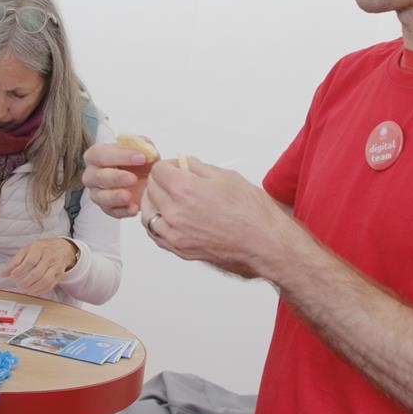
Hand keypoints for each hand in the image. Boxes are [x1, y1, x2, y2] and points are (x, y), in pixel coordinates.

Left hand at [2, 238, 78, 296]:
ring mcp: (56, 266)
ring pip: (45, 280)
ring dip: (33, 287)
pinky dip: (41, 291)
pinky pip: (51, 285)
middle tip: (19, 284)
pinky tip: (33, 291)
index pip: (30, 261)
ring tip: (26, 288)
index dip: (20, 270)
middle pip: (37, 272)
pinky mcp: (60, 274)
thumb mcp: (26, 250)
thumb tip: (3, 274)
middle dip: (26, 281)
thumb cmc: (41, 249)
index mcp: (39, 248)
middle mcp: (49, 257)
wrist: (62, 248)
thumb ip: (14, 262)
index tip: (13, 275)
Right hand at [82, 140, 153, 218]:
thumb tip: (146, 150)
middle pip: (98, 177)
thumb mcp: (143, 149)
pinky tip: (134, 208)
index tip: (141, 157)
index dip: (120, 156)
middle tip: (132, 178)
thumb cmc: (138, 162)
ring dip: (115, 196)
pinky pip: (111, 211)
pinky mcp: (106, 208)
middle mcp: (92, 174)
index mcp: (96, 155)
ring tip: (129, 196)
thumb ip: (143, 146)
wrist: (146, 180)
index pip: (100, 154)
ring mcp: (97, 193)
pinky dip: (123, 211)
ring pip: (101, 197)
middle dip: (116, 178)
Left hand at [139, 156, 292, 277]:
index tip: (177, 167)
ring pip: (148, 212)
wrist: (264, 244)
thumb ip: (199, 168)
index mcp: (186, 190)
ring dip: (154, 201)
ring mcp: (175, 234)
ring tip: (168, 198)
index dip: (168, 165)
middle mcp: (175, 213)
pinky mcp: (180, 250)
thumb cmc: (252, 213)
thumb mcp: (227, 177)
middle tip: (176, 180)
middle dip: (162, 181)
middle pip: (151, 189)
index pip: (158, 171)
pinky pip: (155, 233)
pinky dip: (156, 222)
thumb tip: (184, 163)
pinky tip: (167, 217)